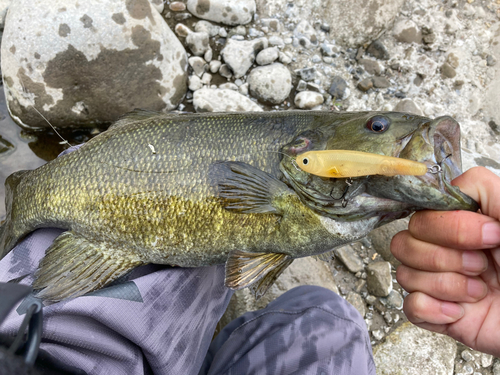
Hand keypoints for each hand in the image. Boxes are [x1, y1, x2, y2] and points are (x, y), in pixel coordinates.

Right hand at [391, 166, 499, 355]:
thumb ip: (485, 190)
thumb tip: (449, 189)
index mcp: (465, 224)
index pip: (423, 213)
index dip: (449, 227)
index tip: (491, 236)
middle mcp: (447, 249)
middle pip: (405, 241)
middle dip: (444, 257)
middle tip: (482, 266)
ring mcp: (441, 281)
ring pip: (404, 272)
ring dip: (444, 284)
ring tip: (478, 291)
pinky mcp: (440, 313)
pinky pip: (409, 305)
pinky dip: (432, 309)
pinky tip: (461, 312)